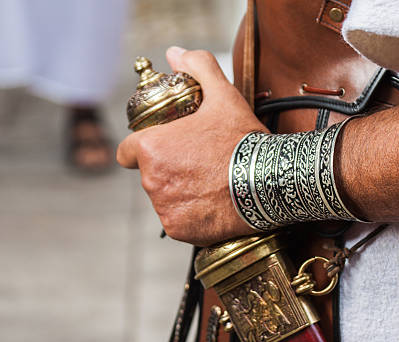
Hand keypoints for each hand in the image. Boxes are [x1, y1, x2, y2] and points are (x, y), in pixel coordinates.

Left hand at [117, 47, 266, 245]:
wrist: (269, 181)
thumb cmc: (242, 140)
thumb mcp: (223, 96)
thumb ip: (197, 67)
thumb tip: (175, 53)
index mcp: (151, 149)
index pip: (128, 152)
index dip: (144, 148)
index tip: (165, 149)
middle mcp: (151, 181)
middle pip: (149, 175)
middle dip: (167, 170)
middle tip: (197, 164)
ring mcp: (165, 208)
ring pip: (164, 199)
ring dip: (178, 193)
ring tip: (208, 184)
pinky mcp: (179, 230)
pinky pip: (178, 221)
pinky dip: (190, 216)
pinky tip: (211, 204)